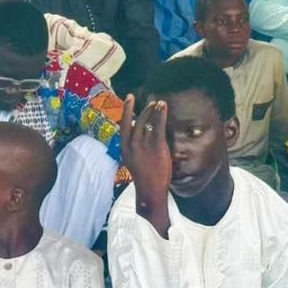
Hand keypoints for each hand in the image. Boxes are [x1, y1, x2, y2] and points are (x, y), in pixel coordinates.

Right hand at [119, 96, 171, 216]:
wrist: (151, 189)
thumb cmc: (145, 176)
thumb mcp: (134, 161)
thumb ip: (136, 147)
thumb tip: (143, 132)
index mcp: (124, 148)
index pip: (124, 126)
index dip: (126, 111)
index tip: (129, 99)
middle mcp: (132, 144)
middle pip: (134, 121)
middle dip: (137, 108)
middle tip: (142, 98)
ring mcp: (143, 144)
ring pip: (146, 122)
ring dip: (151, 110)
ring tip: (157, 103)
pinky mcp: (156, 145)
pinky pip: (157, 125)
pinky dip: (160, 114)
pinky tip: (163, 107)